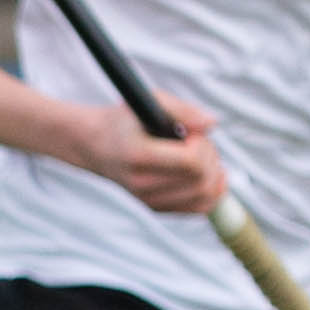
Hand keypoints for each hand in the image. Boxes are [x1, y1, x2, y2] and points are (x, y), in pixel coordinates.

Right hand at [81, 107, 231, 217]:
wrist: (96, 145)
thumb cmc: (127, 120)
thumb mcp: (150, 101)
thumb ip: (183, 110)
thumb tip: (212, 124)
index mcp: (139, 156)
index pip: (191, 162)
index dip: (201, 144)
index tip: (191, 133)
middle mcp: (142, 184)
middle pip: (201, 180)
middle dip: (210, 157)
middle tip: (197, 142)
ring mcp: (149, 200)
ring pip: (204, 196)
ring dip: (214, 173)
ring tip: (201, 156)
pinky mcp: (156, 208)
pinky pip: (199, 207)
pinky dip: (212, 191)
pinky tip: (207, 174)